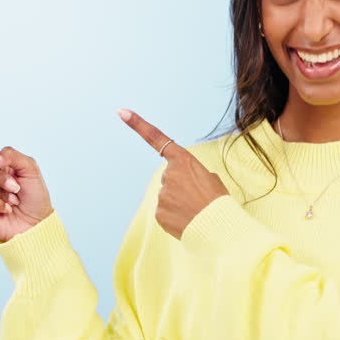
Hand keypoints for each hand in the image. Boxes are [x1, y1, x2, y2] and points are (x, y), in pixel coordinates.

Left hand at [119, 108, 228, 239]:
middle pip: (169, 178)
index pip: (156, 138)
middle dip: (181, 186)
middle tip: (197, 197)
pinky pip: (165, 211)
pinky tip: (186, 219)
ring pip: (167, 196)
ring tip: (195, 209)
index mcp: (183, 160)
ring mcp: (162, 193)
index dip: (137, 124)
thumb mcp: (209, 178)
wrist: (218, 227)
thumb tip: (181, 185)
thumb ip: (190, 175)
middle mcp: (168, 174)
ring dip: (179, 202)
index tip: (121, 112)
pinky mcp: (158, 212)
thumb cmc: (217, 201)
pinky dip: (175, 216)